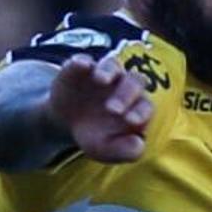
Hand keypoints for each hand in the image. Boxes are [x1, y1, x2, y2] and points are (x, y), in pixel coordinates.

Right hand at [47, 50, 152, 166]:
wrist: (66, 122)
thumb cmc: (95, 135)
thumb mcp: (106, 149)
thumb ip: (125, 151)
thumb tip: (139, 145)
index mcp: (136, 106)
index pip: (146, 106)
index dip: (141, 112)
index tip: (130, 121)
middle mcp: (124, 85)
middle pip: (135, 81)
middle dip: (126, 94)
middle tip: (112, 109)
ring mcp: (103, 73)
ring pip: (113, 64)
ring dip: (109, 70)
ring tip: (100, 79)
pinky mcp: (80, 67)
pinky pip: (83, 60)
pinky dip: (82, 62)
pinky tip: (80, 65)